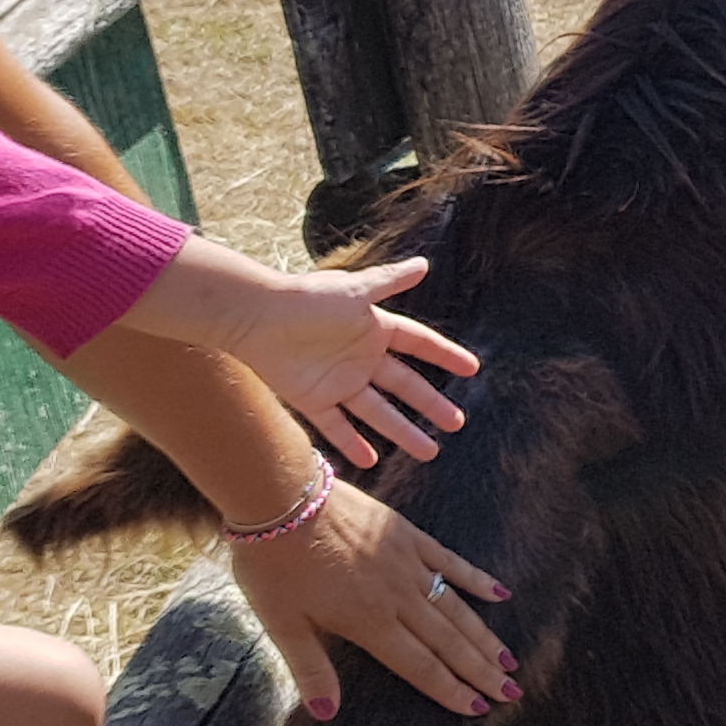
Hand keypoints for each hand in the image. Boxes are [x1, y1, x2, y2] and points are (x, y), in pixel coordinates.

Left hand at [205, 257, 478, 467]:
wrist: (254, 316)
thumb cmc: (306, 298)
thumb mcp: (354, 290)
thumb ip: (389, 281)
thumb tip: (424, 264)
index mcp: (374, 329)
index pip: (418, 344)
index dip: (444, 355)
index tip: (471, 369)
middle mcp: (360, 358)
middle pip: (404, 386)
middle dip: (431, 404)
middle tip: (457, 423)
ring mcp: (338, 382)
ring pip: (378, 413)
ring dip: (403, 431)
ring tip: (430, 452)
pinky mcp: (313, 399)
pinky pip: (337, 426)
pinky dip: (353, 443)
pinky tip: (372, 460)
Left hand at [226, 480, 515, 719]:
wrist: (283, 500)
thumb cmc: (273, 566)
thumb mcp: (281, 624)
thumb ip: (310, 669)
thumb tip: (326, 713)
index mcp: (369, 623)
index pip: (420, 666)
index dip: (451, 690)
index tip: (479, 709)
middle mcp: (398, 599)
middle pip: (448, 642)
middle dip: (481, 670)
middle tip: (511, 692)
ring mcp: (408, 566)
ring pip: (456, 609)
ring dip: (484, 637)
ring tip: (509, 659)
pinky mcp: (409, 538)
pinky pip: (451, 563)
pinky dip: (476, 580)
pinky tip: (500, 594)